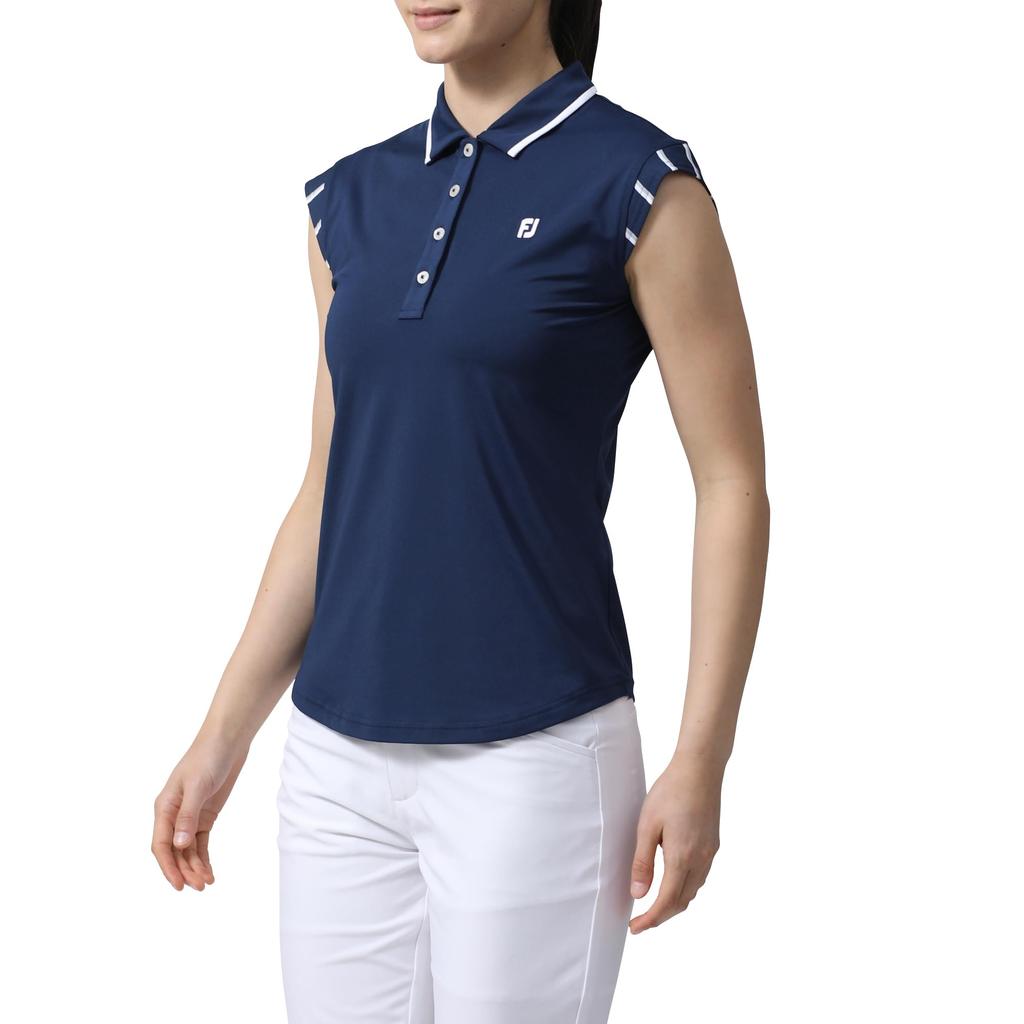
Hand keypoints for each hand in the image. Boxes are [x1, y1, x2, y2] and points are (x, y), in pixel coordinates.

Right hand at [151, 733, 248, 890]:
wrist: (227, 740)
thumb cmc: (208, 757)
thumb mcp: (198, 786)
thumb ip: (188, 816)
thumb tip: (179, 845)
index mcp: (164, 807)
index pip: (161, 844)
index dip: (168, 866)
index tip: (179, 884)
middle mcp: (173, 814)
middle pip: (174, 851)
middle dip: (184, 870)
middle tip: (199, 887)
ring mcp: (189, 816)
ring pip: (187, 850)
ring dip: (195, 867)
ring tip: (206, 883)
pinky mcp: (204, 815)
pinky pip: (200, 843)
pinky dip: (203, 857)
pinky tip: (209, 872)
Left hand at [628, 756, 721, 932]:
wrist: (700, 770)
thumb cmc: (671, 792)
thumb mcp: (647, 825)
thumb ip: (643, 861)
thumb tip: (638, 894)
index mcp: (682, 858)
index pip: (666, 902)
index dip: (650, 920)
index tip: (634, 928)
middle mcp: (700, 860)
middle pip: (682, 902)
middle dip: (661, 916)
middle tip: (641, 921)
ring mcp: (710, 853)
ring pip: (693, 891)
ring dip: (674, 903)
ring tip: (654, 904)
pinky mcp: (713, 844)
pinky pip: (700, 877)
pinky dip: (685, 888)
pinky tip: (673, 881)